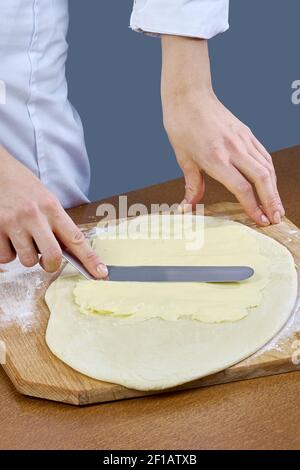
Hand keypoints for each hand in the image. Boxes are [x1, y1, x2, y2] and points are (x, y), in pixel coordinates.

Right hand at [0, 145, 107, 276]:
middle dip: (51, 264)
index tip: (100, 272)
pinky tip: (7, 237)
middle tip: (46, 260)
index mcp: (51, 207)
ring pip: (28, 260)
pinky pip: (6, 257)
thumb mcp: (45, 198)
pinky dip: (7, 252)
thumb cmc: (22, 186)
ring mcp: (13, 223)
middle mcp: (34, 215)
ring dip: (26, 255)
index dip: (90, 259)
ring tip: (21, 238)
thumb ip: (56, 223)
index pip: (76, 238)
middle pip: (52, 256)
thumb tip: (67, 251)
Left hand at [161, 36, 283, 225]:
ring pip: (267, 168)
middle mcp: (234, 149)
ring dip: (274, 189)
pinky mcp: (247, 133)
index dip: (253, 206)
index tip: (260, 220)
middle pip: (261, 179)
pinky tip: (271, 184)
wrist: (188, 94)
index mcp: (216, 158)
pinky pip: (264, 155)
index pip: (242, 187)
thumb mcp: (183, 158)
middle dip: (271, 201)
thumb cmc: (182, 125)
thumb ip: (192, 185)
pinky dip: (270, 172)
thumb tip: (187, 208)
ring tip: (277, 206)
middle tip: (276, 219)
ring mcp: (243, 140)